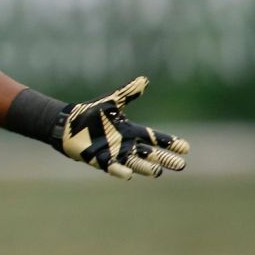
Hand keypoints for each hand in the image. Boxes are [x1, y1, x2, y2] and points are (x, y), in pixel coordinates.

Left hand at [51, 76, 189, 179]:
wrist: (69, 123)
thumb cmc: (91, 113)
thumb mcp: (111, 101)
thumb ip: (128, 93)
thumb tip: (144, 80)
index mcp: (130, 131)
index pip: (154, 138)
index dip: (169, 143)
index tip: (186, 148)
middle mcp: (125, 145)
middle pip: (150, 154)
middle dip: (164, 159)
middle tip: (180, 165)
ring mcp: (114, 154)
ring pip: (135, 163)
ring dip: (146, 168)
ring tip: (158, 172)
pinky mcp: (100, 160)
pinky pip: (112, 167)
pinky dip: (120, 170)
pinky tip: (129, 174)